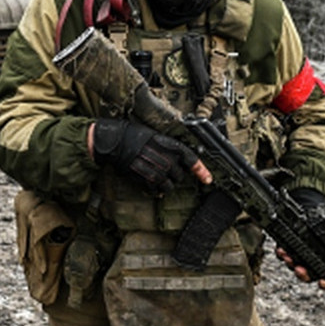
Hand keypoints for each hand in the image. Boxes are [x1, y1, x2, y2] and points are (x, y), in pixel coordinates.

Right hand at [89, 119, 210, 194]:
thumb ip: (169, 149)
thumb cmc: (134, 135)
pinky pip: (157, 190)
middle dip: (175, 174)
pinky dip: (155, 189)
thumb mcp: (157, 136)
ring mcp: (158, 172)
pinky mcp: (147, 180)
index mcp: (173, 147)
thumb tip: (176, 159)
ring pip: (170, 186)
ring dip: (165, 183)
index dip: (202, 171)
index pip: (193, 161)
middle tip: (164, 168)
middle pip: (180, 176)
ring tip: (156, 176)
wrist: (117, 141)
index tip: (207, 179)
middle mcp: (168, 161)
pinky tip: (150, 183)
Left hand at [276, 188, 324, 288]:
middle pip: (306, 275)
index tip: (323, 282)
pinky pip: (283, 254)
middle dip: (302, 274)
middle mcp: (311, 264)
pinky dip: (281, 253)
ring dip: (290, 262)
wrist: (313, 215)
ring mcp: (298, 257)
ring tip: (288, 256)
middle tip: (300, 269)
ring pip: (293, 265)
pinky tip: (281, 249)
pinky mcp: (287, 248)